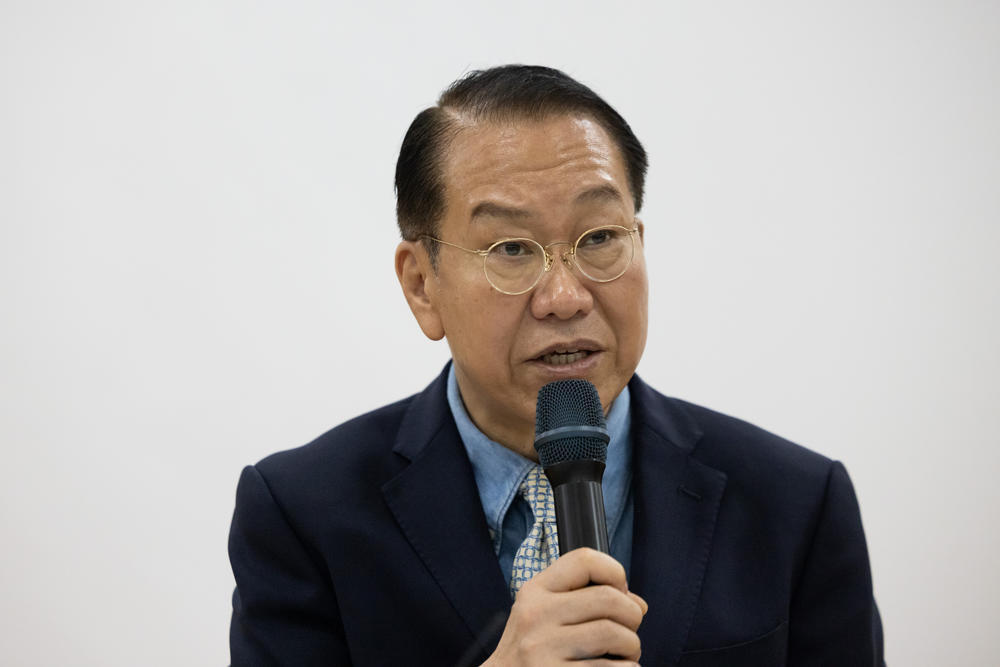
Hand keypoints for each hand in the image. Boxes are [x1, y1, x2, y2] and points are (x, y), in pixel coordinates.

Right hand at [484, 548, 647, 665]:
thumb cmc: (532, 652)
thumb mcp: (544, 615)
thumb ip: (586, 601)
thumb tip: (638, 604)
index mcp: (535, 591)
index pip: (585, 560)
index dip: (615, 572)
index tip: (619, 594)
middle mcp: (536, 616)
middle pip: (609, 598)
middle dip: (632, 616)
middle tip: (627, 633)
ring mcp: (543, 649)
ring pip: (615, 634)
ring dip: (632, 647)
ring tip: (623, 657)